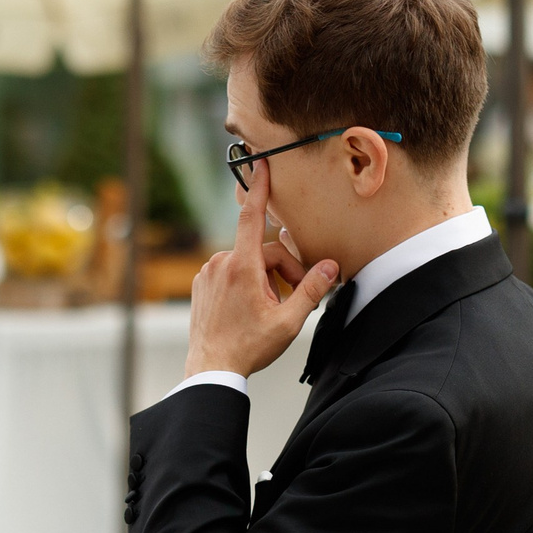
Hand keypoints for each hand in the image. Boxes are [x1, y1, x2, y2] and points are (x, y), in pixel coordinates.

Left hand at [184, 150, 340, 377]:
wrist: (210, 368)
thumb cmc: (248, 347)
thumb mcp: (288, 322)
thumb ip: (311, 291)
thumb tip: (330, 268)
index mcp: (242, 267)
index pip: (252, 217)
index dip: (260, 189)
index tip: (261, 164)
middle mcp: (221, 263)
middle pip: (263, 251)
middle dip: (283, 272)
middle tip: (293, 302)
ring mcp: (208, 272)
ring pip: (248, 262)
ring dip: (265, 280)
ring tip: (268, 310)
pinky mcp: (202, 283)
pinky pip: (231, 272)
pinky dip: (245, 284)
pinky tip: (248, 309)